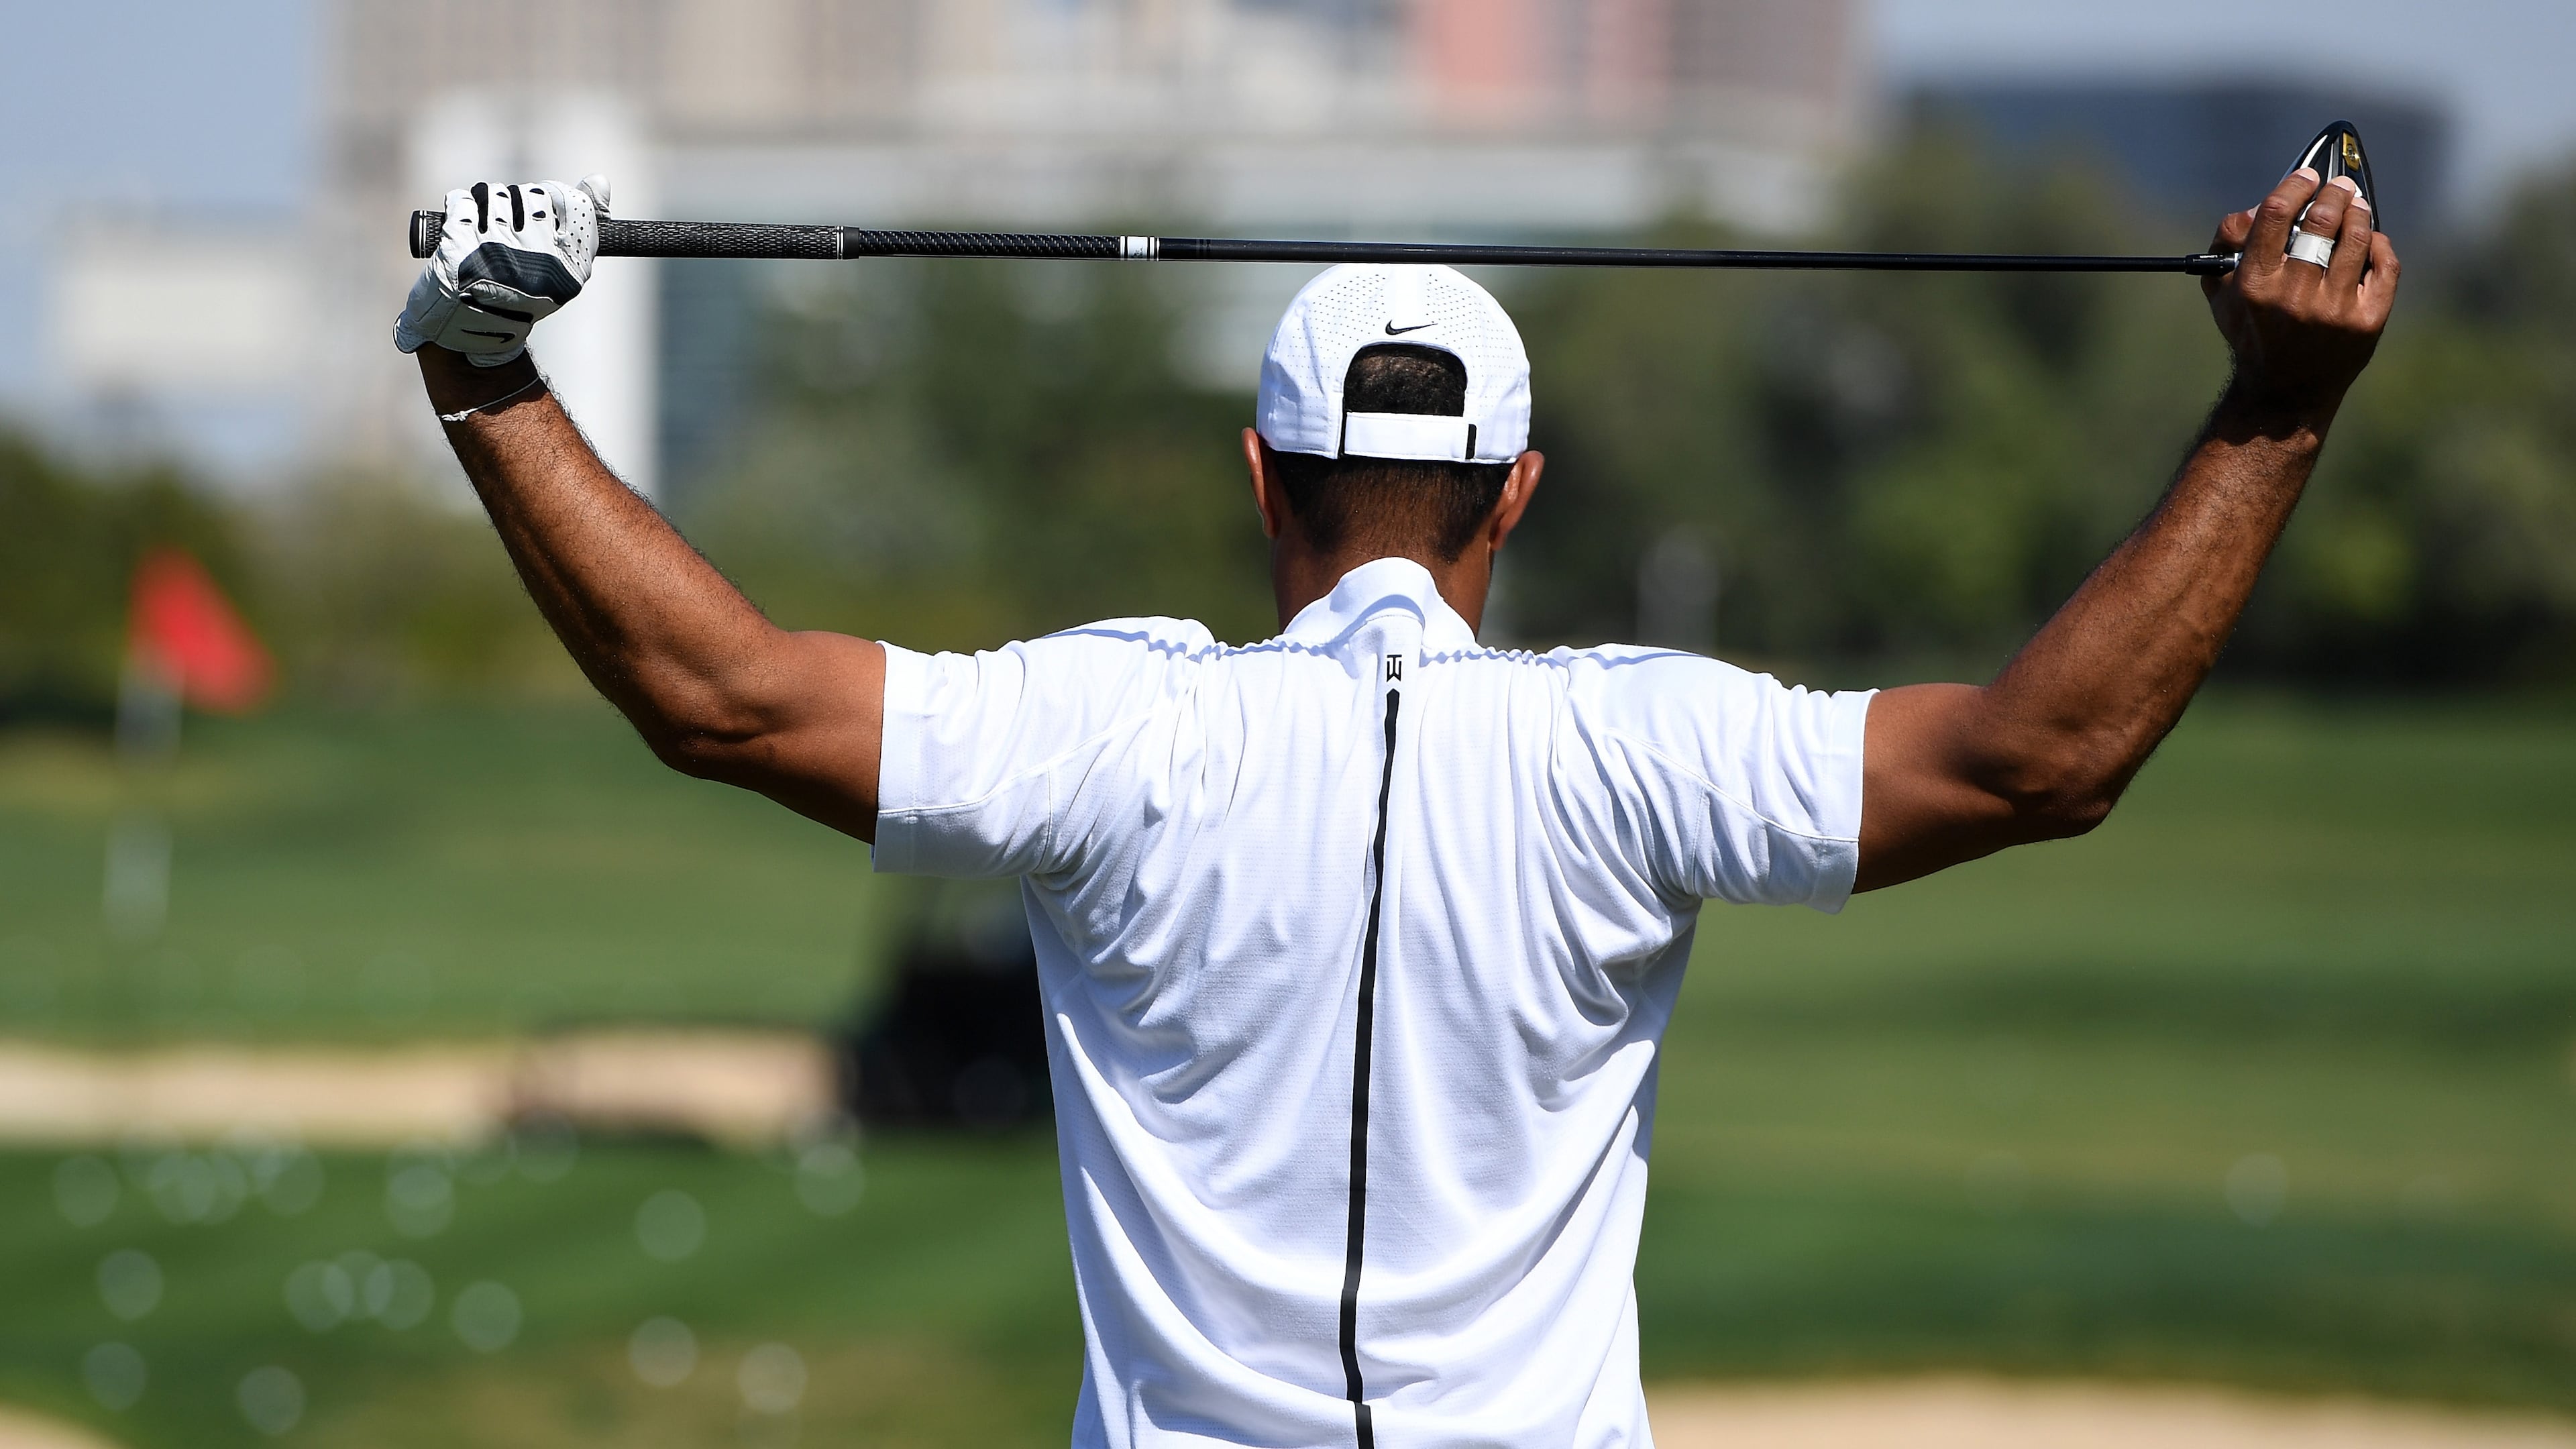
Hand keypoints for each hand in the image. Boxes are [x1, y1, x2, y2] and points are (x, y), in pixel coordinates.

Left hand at [394, 175, 606, 365]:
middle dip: (516, 203)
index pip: (573, 203)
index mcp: (568, 267)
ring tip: (483, 229)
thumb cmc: (517, 297)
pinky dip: (458, 205)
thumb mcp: (560, 268)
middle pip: (531, 195)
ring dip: (486, 202)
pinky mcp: (459, 244)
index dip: (554, 198)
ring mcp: (497, 249)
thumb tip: (601, 179)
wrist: (470, 335)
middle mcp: (537, 257)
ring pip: (496, 193)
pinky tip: (461, 224)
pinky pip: (462, 199)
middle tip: (504, 229)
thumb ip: (583, 222)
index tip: (540, 209)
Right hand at [2200, 167, 2399, 422]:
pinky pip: (2385, 265)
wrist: (2285, 391)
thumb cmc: (2252, 331)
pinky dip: (2380, 245)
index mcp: (2255, 285)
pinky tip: (2371, 239)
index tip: (2307, 176)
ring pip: (2358, 237)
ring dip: (2359, 213)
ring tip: (2355, 206)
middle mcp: (2294, 296)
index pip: (2275, 214)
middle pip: (2322, 220)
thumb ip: (2228, 243)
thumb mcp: (2222, 291)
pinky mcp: (2367, 321)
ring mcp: (2334, 310)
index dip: (2295, 185)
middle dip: (2334, 192)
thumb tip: (2262, 205)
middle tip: (2339, 186)